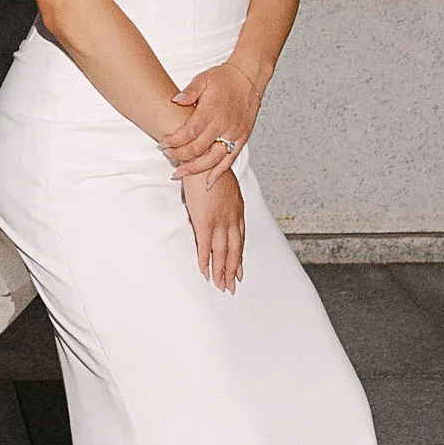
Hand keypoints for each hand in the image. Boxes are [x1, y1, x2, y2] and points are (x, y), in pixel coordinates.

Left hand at [160, 54, 265, 185]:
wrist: (249, 78)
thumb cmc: (224, 78)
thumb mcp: (203, 79)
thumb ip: (189, 92)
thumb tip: (175, 100)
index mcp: (211, 110)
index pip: (189, 132)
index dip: (173, 141)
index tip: (162, 143)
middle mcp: (223, 124)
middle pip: (198, 148)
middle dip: (179, 156)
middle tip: (167, 156)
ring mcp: (233, 133)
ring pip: (213, 159)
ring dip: (195, 169)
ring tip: (179, 173)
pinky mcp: (242, 139)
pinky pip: (230, 160)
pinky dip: (219, 173)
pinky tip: (208, 182)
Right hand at [183, 164, 244, 293]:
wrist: (204, 158)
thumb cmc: (211, 168)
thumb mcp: (225, 186)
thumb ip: (224, 200)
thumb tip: (218, 207)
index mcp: (237, 210)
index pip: (240, 239)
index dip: (239, 257)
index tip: (239, 270)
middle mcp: (231, 219)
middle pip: (234, 251)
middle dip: (233, 270)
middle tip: (232, 286)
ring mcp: (219, 222)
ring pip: (222, 253)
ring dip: (221, 272)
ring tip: (220, 286)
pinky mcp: (204, 222)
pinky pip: (205, 247)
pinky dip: (205, 261)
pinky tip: (204, 272)